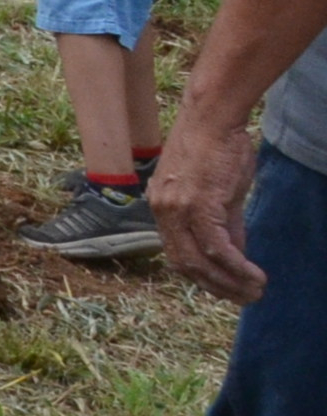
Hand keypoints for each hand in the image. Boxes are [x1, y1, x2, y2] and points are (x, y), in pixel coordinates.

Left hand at [152, 118, 263, 301]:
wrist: (212, 117)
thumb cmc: (218, 147)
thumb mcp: (219, 192)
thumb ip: (225, 223)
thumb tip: (236, 253)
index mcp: (162, 207)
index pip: (176, 254)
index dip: (201, 276)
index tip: (225, 288)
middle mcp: (162, 211)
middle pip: (185, 265)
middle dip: (216, 287)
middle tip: (245, 298)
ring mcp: (176, 209)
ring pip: (199, 261)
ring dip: (229, 282)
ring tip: (254, 292)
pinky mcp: (198, 205)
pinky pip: (216, 247)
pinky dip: (235, 266)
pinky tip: (253, 275)